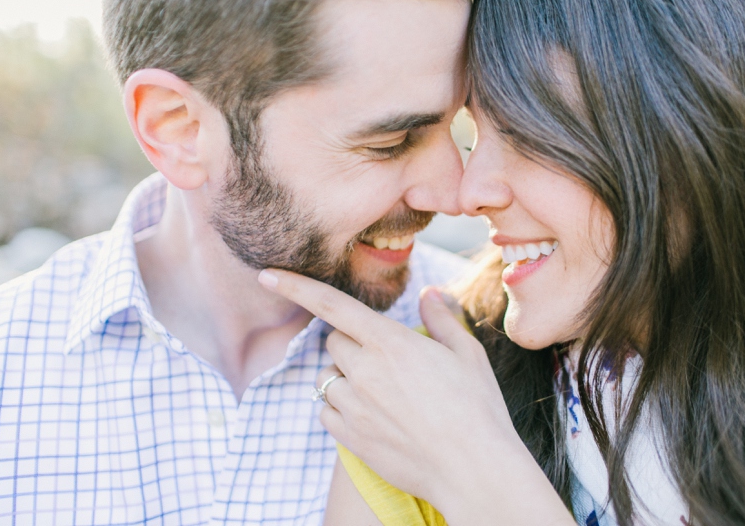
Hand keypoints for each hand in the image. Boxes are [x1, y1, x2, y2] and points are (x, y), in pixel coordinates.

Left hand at [258, 269, 574, 524]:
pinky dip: (340, 408)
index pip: (331, 304)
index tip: (267, 275)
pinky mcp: (350, 438)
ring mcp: (354, 406)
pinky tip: (371, 415)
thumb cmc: (477, 408)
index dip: (296, 286)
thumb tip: (428, 292)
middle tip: (385, 360)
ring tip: (383, 393)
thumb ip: (441, 318)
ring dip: (346, 378)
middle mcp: (365, 370)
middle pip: (333, 342)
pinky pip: (326, 412)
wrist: (472, 470)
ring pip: (328, 378)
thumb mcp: (467, 354)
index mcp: (391, 342)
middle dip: (351, 344)